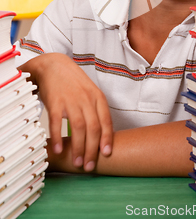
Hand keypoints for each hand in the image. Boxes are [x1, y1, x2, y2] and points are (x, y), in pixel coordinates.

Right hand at [20, 53, 112, 171]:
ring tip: (77, 162)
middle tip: (89, 166)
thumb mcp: (90, 92)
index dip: (106, 139)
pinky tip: (58, 149)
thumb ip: (95, 110)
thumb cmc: (73, 82)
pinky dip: (58, 137)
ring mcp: (70, 100)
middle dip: (92, 149)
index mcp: (97, 97)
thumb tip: (102, 134)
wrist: (53, 65)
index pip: (106, 121)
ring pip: (77, 127)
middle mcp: (86, 99)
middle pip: (93, 128)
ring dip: (77, 148)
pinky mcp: (54, 101)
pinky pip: (57, 122)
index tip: (106, 154)